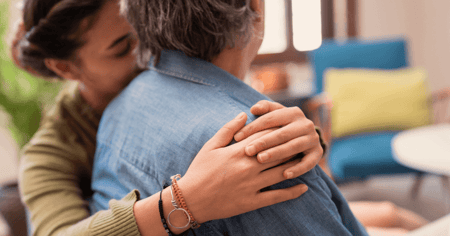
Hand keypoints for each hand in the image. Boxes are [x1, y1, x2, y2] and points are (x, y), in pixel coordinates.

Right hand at [178, 112, 307, 222]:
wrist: (191, 199)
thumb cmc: (199, 170)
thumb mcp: (210, 146)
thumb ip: (228, 129)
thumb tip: (243, 114)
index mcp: (238, 152)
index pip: (264, 136)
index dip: (278, 129)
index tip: (288, 125)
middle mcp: (248, 167)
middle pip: (277, 152)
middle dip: (290, 144)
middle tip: (303, 139)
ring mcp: (252, 185)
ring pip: (281, 172)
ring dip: (295, 164)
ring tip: (305, 159)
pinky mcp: (252, 201)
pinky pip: (277, 196)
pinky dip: (292, 192)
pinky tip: (303, 187)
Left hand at [234, 100, 322, 178]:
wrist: (306, 138)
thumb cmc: (281, 127)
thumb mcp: (275, 114)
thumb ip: (264, 109)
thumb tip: (253, 109)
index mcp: (292, 112)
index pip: (270, 119)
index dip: (252, 127)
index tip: (237, 137)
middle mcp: (305, 124)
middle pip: (281, 133)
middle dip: (263, 142)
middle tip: (248, 151)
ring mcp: (313, 139)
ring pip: (293, 147)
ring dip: (277, 154)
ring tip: (261, 160)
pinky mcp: (317, 154)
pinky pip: (308, 163)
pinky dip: (297, 169)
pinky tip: (284, 175)